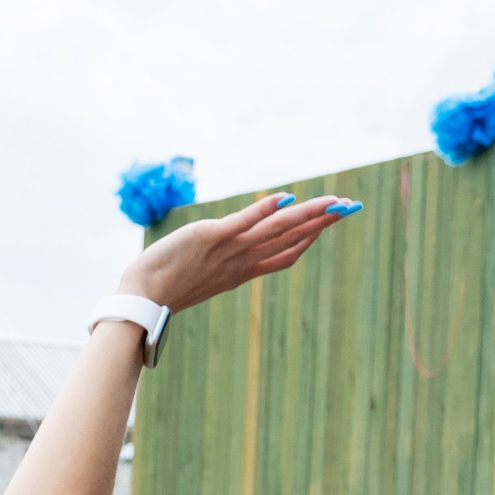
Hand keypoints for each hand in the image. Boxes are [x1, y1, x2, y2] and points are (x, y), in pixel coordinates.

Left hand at [124, 189, 354, 320]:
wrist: (143, 297)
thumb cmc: (169, 284)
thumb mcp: (207, 273)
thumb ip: (228, 257)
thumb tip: (239, 249)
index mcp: (244, 271)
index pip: (287, 253)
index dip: (313, 236)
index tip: (335, 220)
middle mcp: (242, 261)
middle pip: (292, 239)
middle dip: (323, 223)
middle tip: (351, 206)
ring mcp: (228, 250)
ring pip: (275, 231)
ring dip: (306, 215)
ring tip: (333, 201)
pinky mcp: (210, 237)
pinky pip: (242, 223)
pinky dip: (263, 211)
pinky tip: (285, 198)